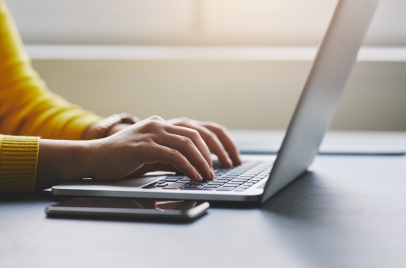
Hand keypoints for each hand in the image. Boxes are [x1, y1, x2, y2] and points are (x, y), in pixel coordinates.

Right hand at [90, 116, 214, 181]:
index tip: (216, 162)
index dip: (209, 146)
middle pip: (194, 136)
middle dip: (209, 154)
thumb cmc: (120, 159)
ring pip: (187, 144)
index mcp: (160, 124)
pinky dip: (187, 167)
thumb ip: (170, 158)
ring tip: (207, 176)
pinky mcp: (144, 146)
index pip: (193, 131)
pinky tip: (193, 176)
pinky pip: (173, 156)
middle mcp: (158, 124)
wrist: (93, 158)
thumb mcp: (151, 155)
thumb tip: (191, 167)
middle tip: (214, 171)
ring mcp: (150, 133)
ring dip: (201, 162)